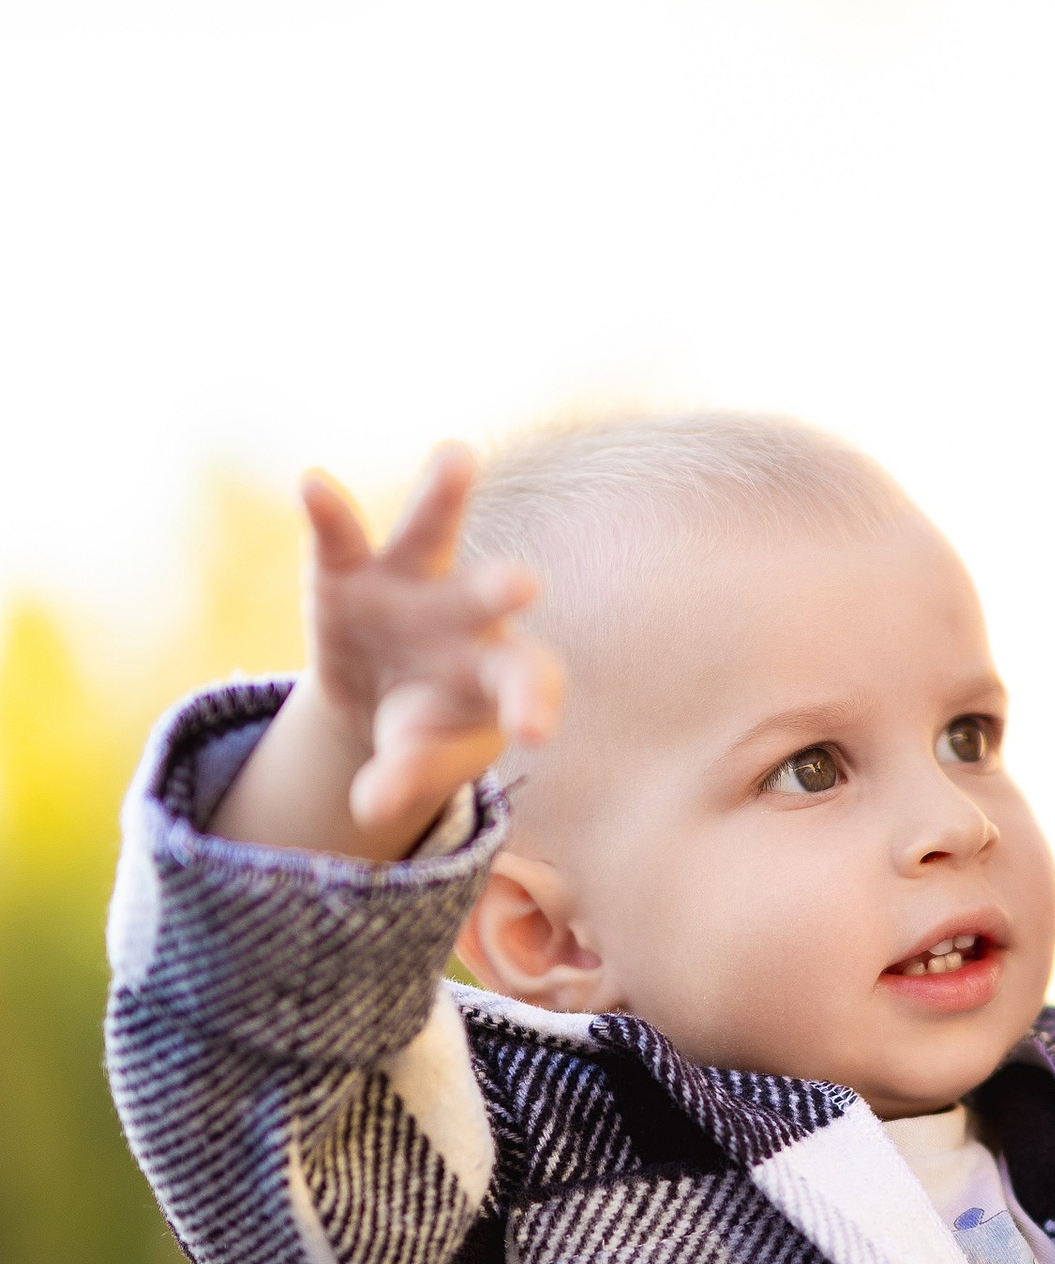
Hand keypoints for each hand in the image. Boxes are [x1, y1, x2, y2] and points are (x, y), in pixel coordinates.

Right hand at [208, 445, 559, 862]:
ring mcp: (409, 583)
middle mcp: (464, 615)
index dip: (530, 703)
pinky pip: (341, 537)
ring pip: (431, 533)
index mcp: (500, 670)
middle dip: (497, 589)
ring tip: (457, 456)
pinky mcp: (349, 570)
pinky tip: (311, 484)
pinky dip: (329, 513)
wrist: (383, 695)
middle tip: (523, 582)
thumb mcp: (423, 757)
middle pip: (486, 596)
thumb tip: (370, 807)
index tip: (533, 732)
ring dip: (443, 497)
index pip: (526, 680)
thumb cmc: (428, 728)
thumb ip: (406, 776)